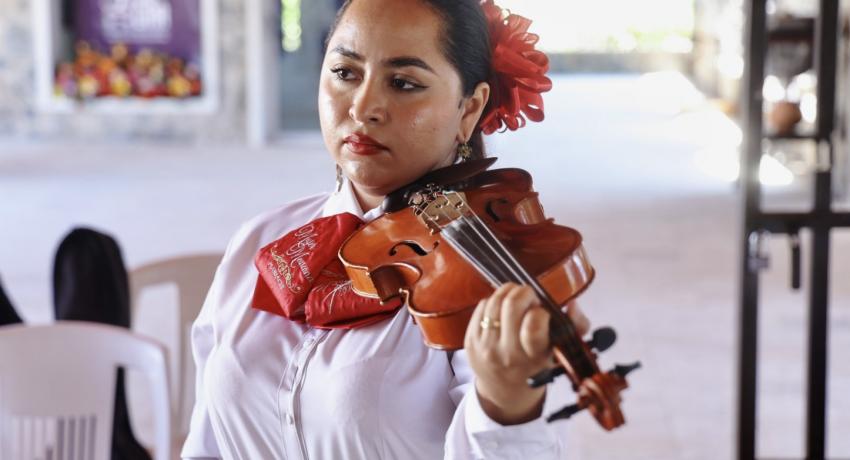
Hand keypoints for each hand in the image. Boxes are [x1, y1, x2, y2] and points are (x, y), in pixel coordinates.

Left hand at [464, 283, 589, 424]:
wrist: (504, 392)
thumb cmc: (535, 367)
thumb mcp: (559, 352)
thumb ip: (575, 327)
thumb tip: (573, 305)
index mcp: (532, 358)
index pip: (533, 325)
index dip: (540, 311)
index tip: (543, 313)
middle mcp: (506, 354)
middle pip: (511, 305)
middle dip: (525, 293)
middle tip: (530, 298)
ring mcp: (485, 347)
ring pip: (494, 301)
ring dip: (509, 292)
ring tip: (517, 299)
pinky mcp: (470, 340)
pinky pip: (481, 306)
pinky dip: (493, 301)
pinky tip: (501, 310)